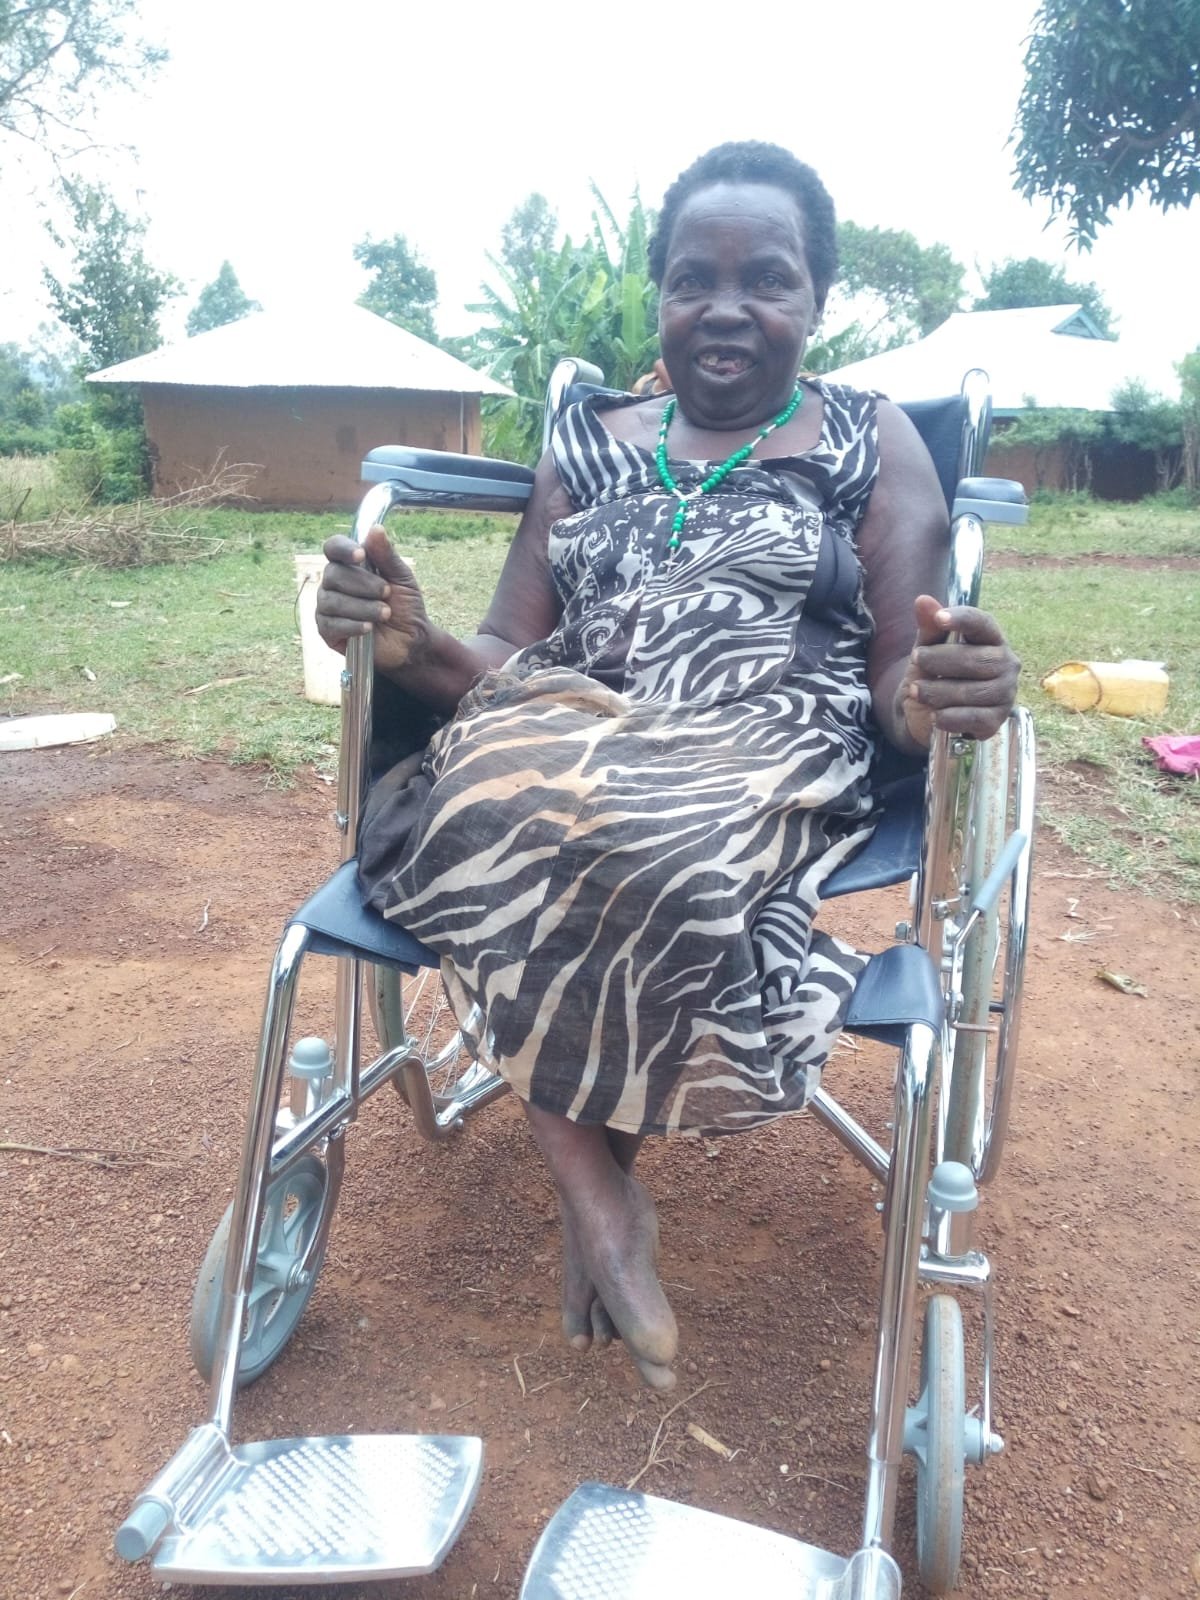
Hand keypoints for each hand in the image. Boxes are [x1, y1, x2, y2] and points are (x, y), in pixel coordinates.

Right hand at [314, 525, 429, 677]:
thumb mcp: (402, 578)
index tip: (362, 556)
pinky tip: (369, 628)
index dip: (343, 549)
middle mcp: (333, 583)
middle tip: (387, 593)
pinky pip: (330, 624)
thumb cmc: (405, 606)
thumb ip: (387, 555)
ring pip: (332, 601)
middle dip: (364, 584)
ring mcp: (327, 607)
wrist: (411, 640)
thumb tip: (375, 528)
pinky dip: (352, 625)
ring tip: (385, 614)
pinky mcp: (327, 631)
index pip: (333, 548)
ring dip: (363, 607)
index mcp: (349, 565)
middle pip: (333, 574)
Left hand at [898, 594, 1019, 745]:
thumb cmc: (934, 674)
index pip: (983, 624)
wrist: (927, 714)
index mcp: (991, 639)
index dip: (962, 619)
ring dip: (938, 692)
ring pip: (972, 692)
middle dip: (940, 660)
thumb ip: (928, 627)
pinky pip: (973, 718)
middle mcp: (1005, 664)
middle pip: (975, 659)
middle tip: (916, 660)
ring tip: (917, 691)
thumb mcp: (926, 650)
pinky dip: (949, 717)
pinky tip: (934, 716)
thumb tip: (923, 601)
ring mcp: (1004, 693)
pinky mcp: (996, 720)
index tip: (939, 617)